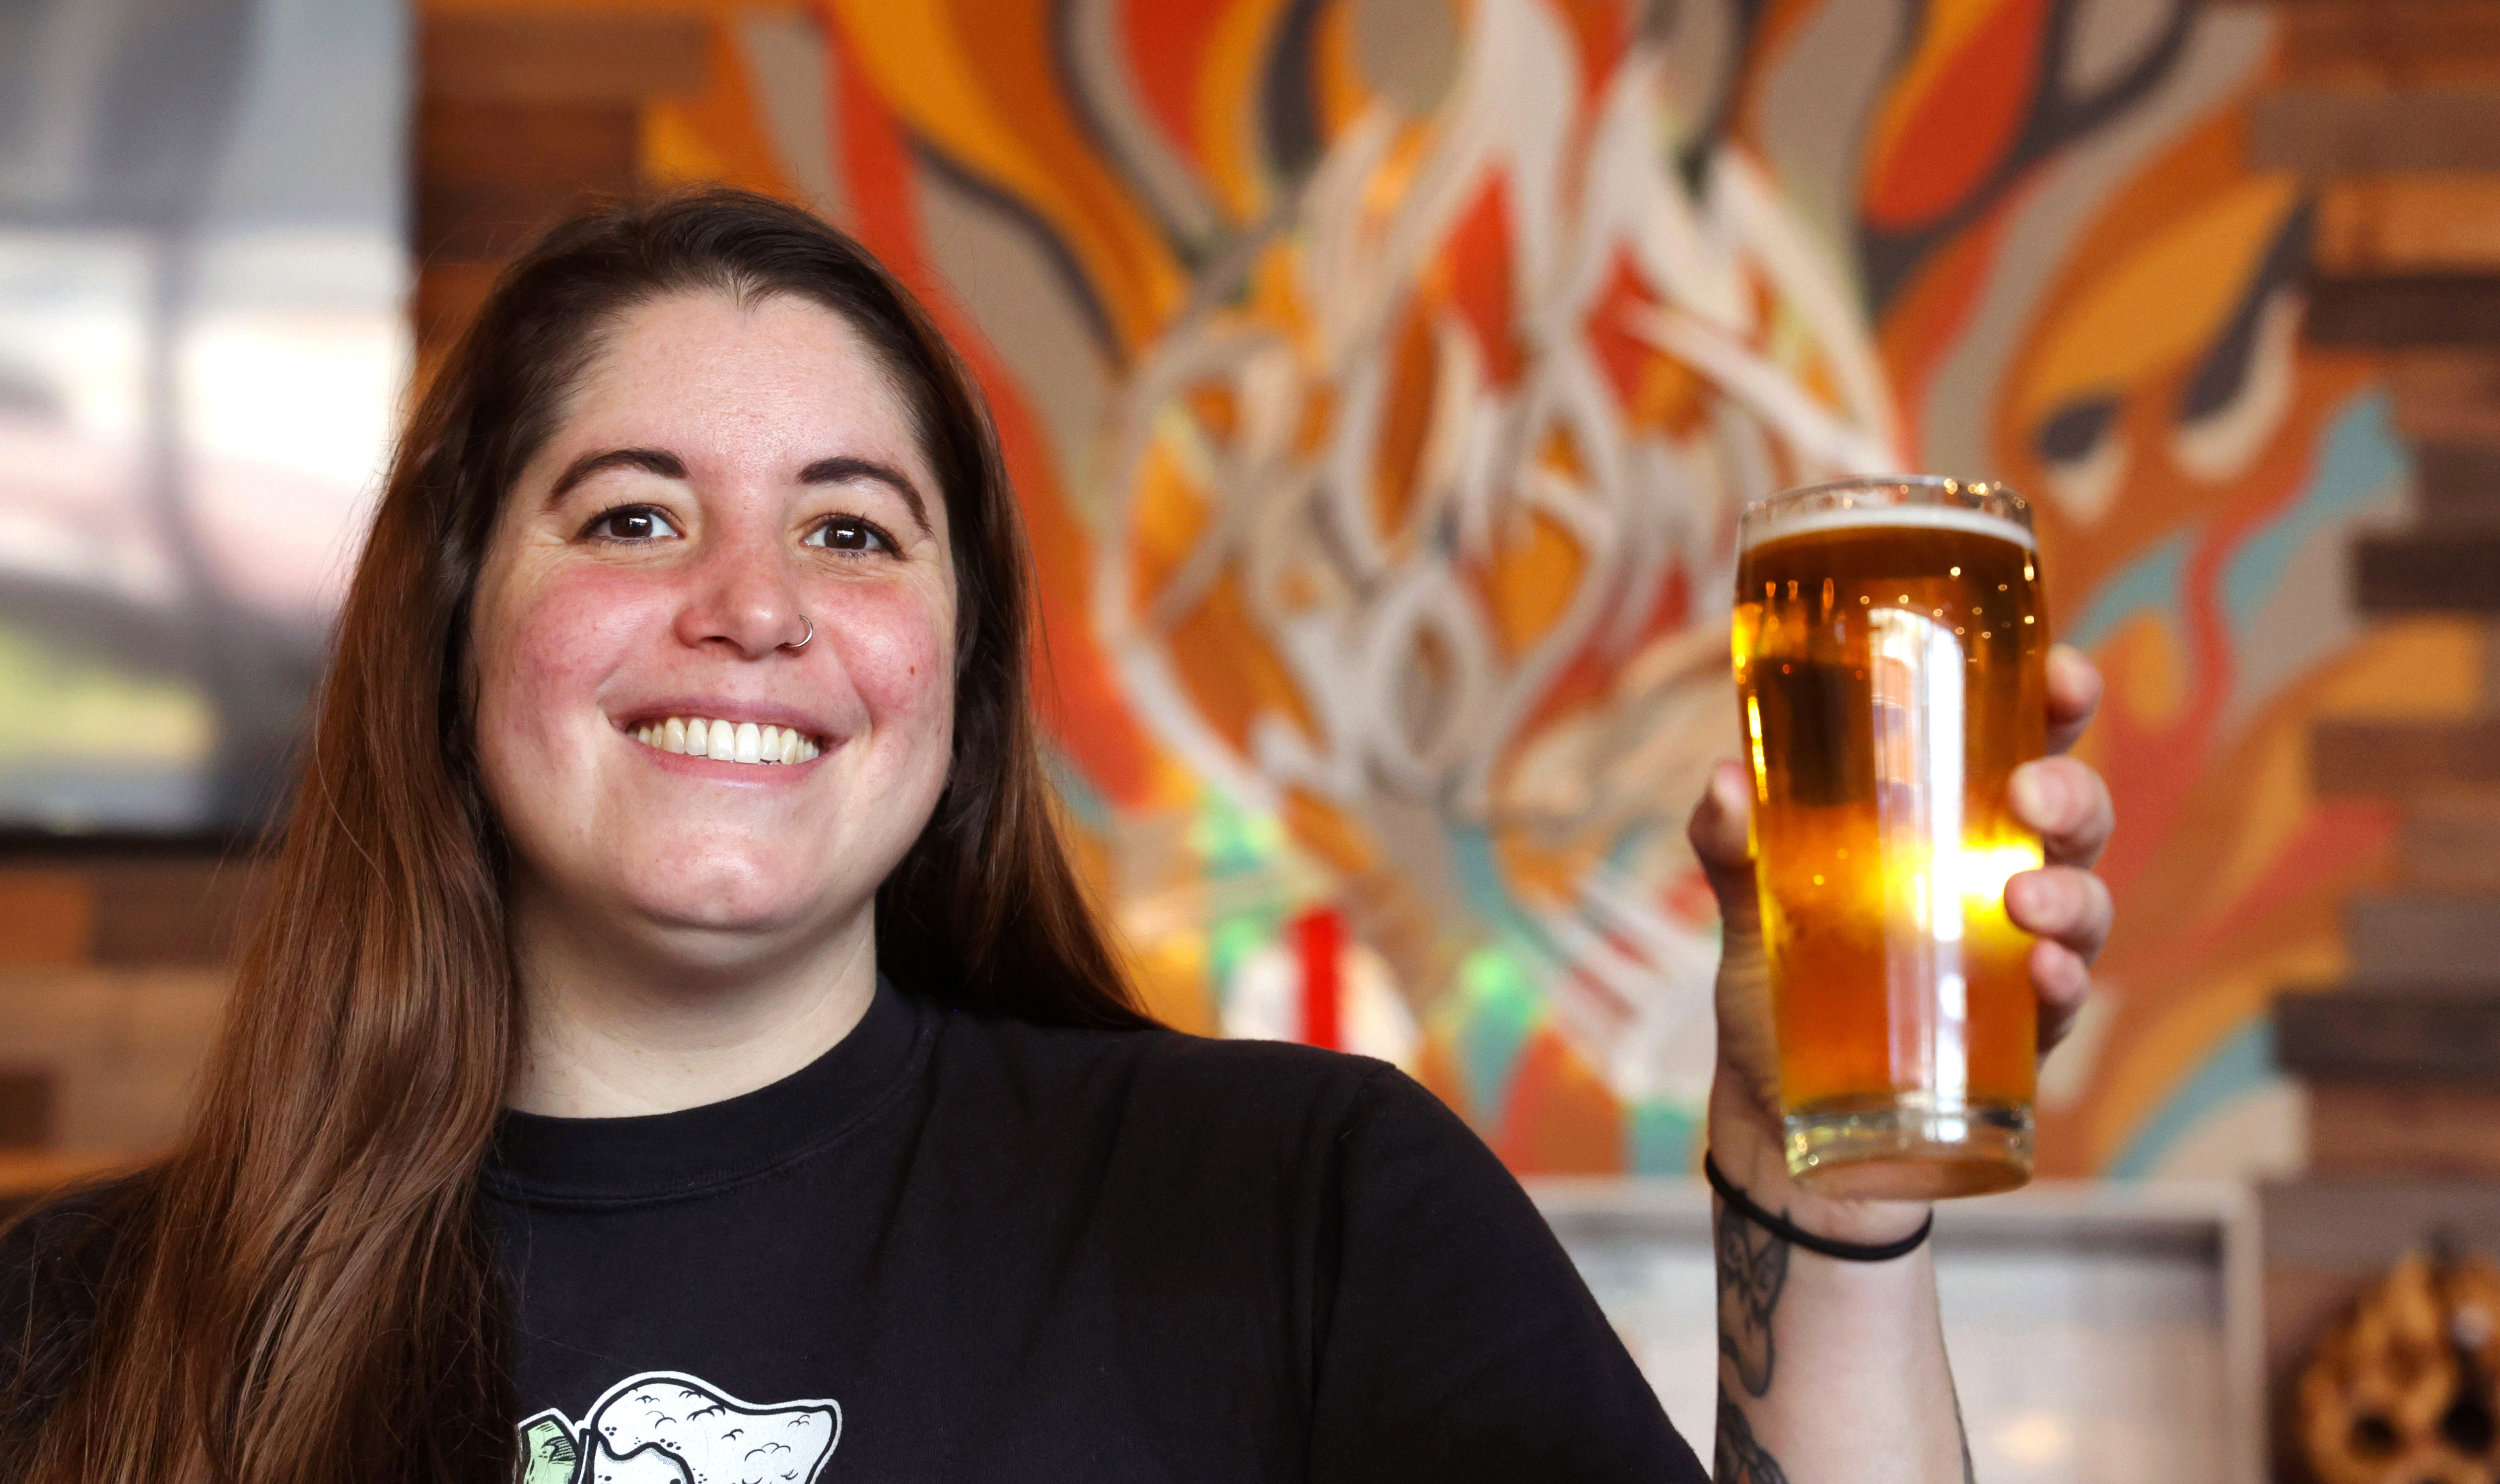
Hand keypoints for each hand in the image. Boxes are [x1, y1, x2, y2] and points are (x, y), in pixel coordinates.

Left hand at [1688, 644, 2114, 1230]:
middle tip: (2031, 788)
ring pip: (2082, 904)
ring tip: (2025, 899)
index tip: (2061, 676)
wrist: (1776, 1108)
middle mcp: (1996, 876)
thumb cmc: (1779, 977)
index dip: (2057, 702)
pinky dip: (2062, 983)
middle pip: (2070, 814)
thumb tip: (1725, 781)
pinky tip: (2042, 974)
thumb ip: (1730, 841)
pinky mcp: (2014, 1037)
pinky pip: (2060, 1002)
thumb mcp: (1748, 900)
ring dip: (2070, 894)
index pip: (2019, 740)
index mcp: (1946, 817)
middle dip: (2071, 791)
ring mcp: (2015, 957)